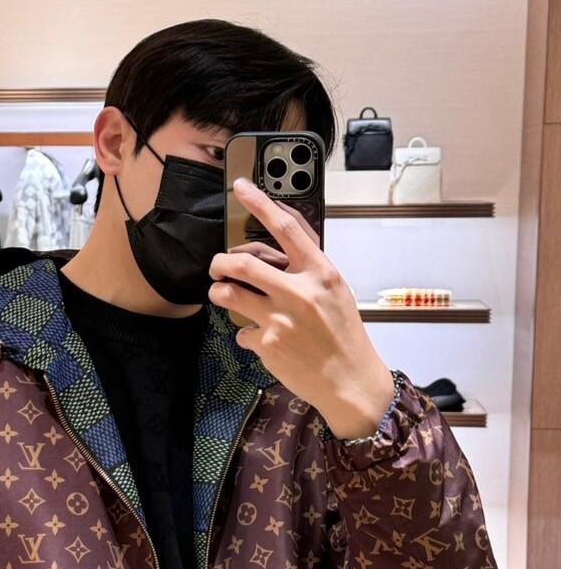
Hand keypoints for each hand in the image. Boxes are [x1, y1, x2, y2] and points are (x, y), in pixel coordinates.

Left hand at [209, 177, 394, 438]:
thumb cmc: (344, 335)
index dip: (259, 203)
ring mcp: (281, 319)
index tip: (240, 186)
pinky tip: (261, 340)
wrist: (351, 381)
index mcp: (322, 273)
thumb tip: (281, 242)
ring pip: (229, 294)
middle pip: (242, 263)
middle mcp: (300, 292)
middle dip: (220, 262)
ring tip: (224, 295)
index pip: (286, 227)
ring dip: (219, 292)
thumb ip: (309, 268)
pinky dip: (246, 335)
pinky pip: (240, 332)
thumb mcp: (336, 292)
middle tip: (217, 266)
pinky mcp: (268, 345)